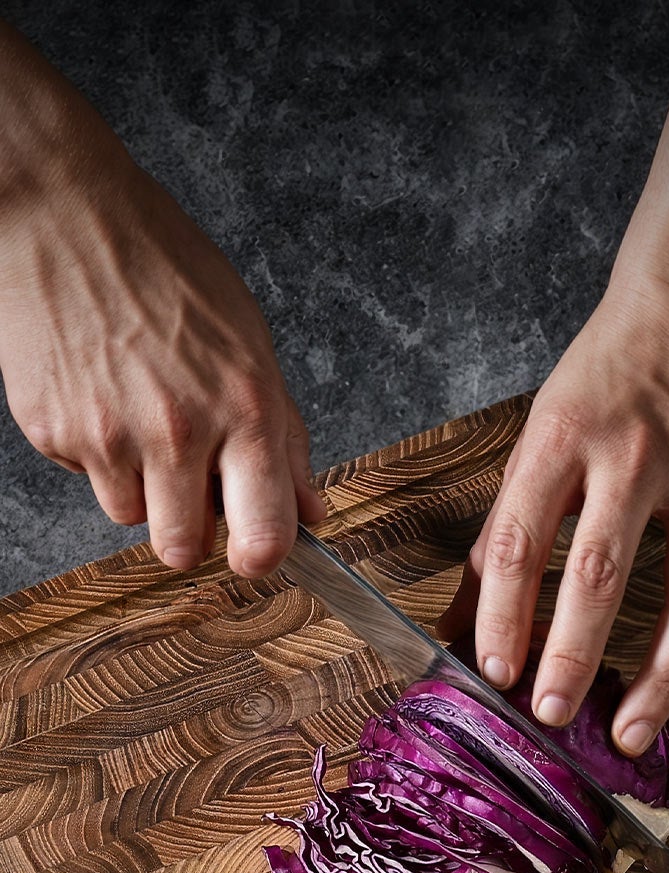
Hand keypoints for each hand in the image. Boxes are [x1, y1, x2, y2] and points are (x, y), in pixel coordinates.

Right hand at [0, 90, 321, 575]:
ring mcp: (109, 434)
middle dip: (188, 529)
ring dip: (140, 485)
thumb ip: (285, 438)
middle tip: (188, 483)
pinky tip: (100, 393)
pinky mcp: (53, 430)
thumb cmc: (165, 270)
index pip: (263, 537)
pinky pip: (85, 477)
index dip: (259, 557)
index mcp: (244, 410)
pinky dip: (94, 450)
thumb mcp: (250, 343)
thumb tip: (311, 513)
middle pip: (182, 549)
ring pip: (130, 516)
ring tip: (139, 414)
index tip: (253, 553)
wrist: (64, 215)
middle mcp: (178, 430)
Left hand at [440, 274, 668, 755]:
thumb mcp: (543, 430)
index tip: (492, 671)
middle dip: (572, 655)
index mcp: (564, 435)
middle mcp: (634, 457)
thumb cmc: (611, 375)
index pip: (522, 540)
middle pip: (600, 574)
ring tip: (628, 733)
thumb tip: (466, 617)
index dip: (504, 614)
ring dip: (658, 678)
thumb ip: (508, 527)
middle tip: (549, 714)